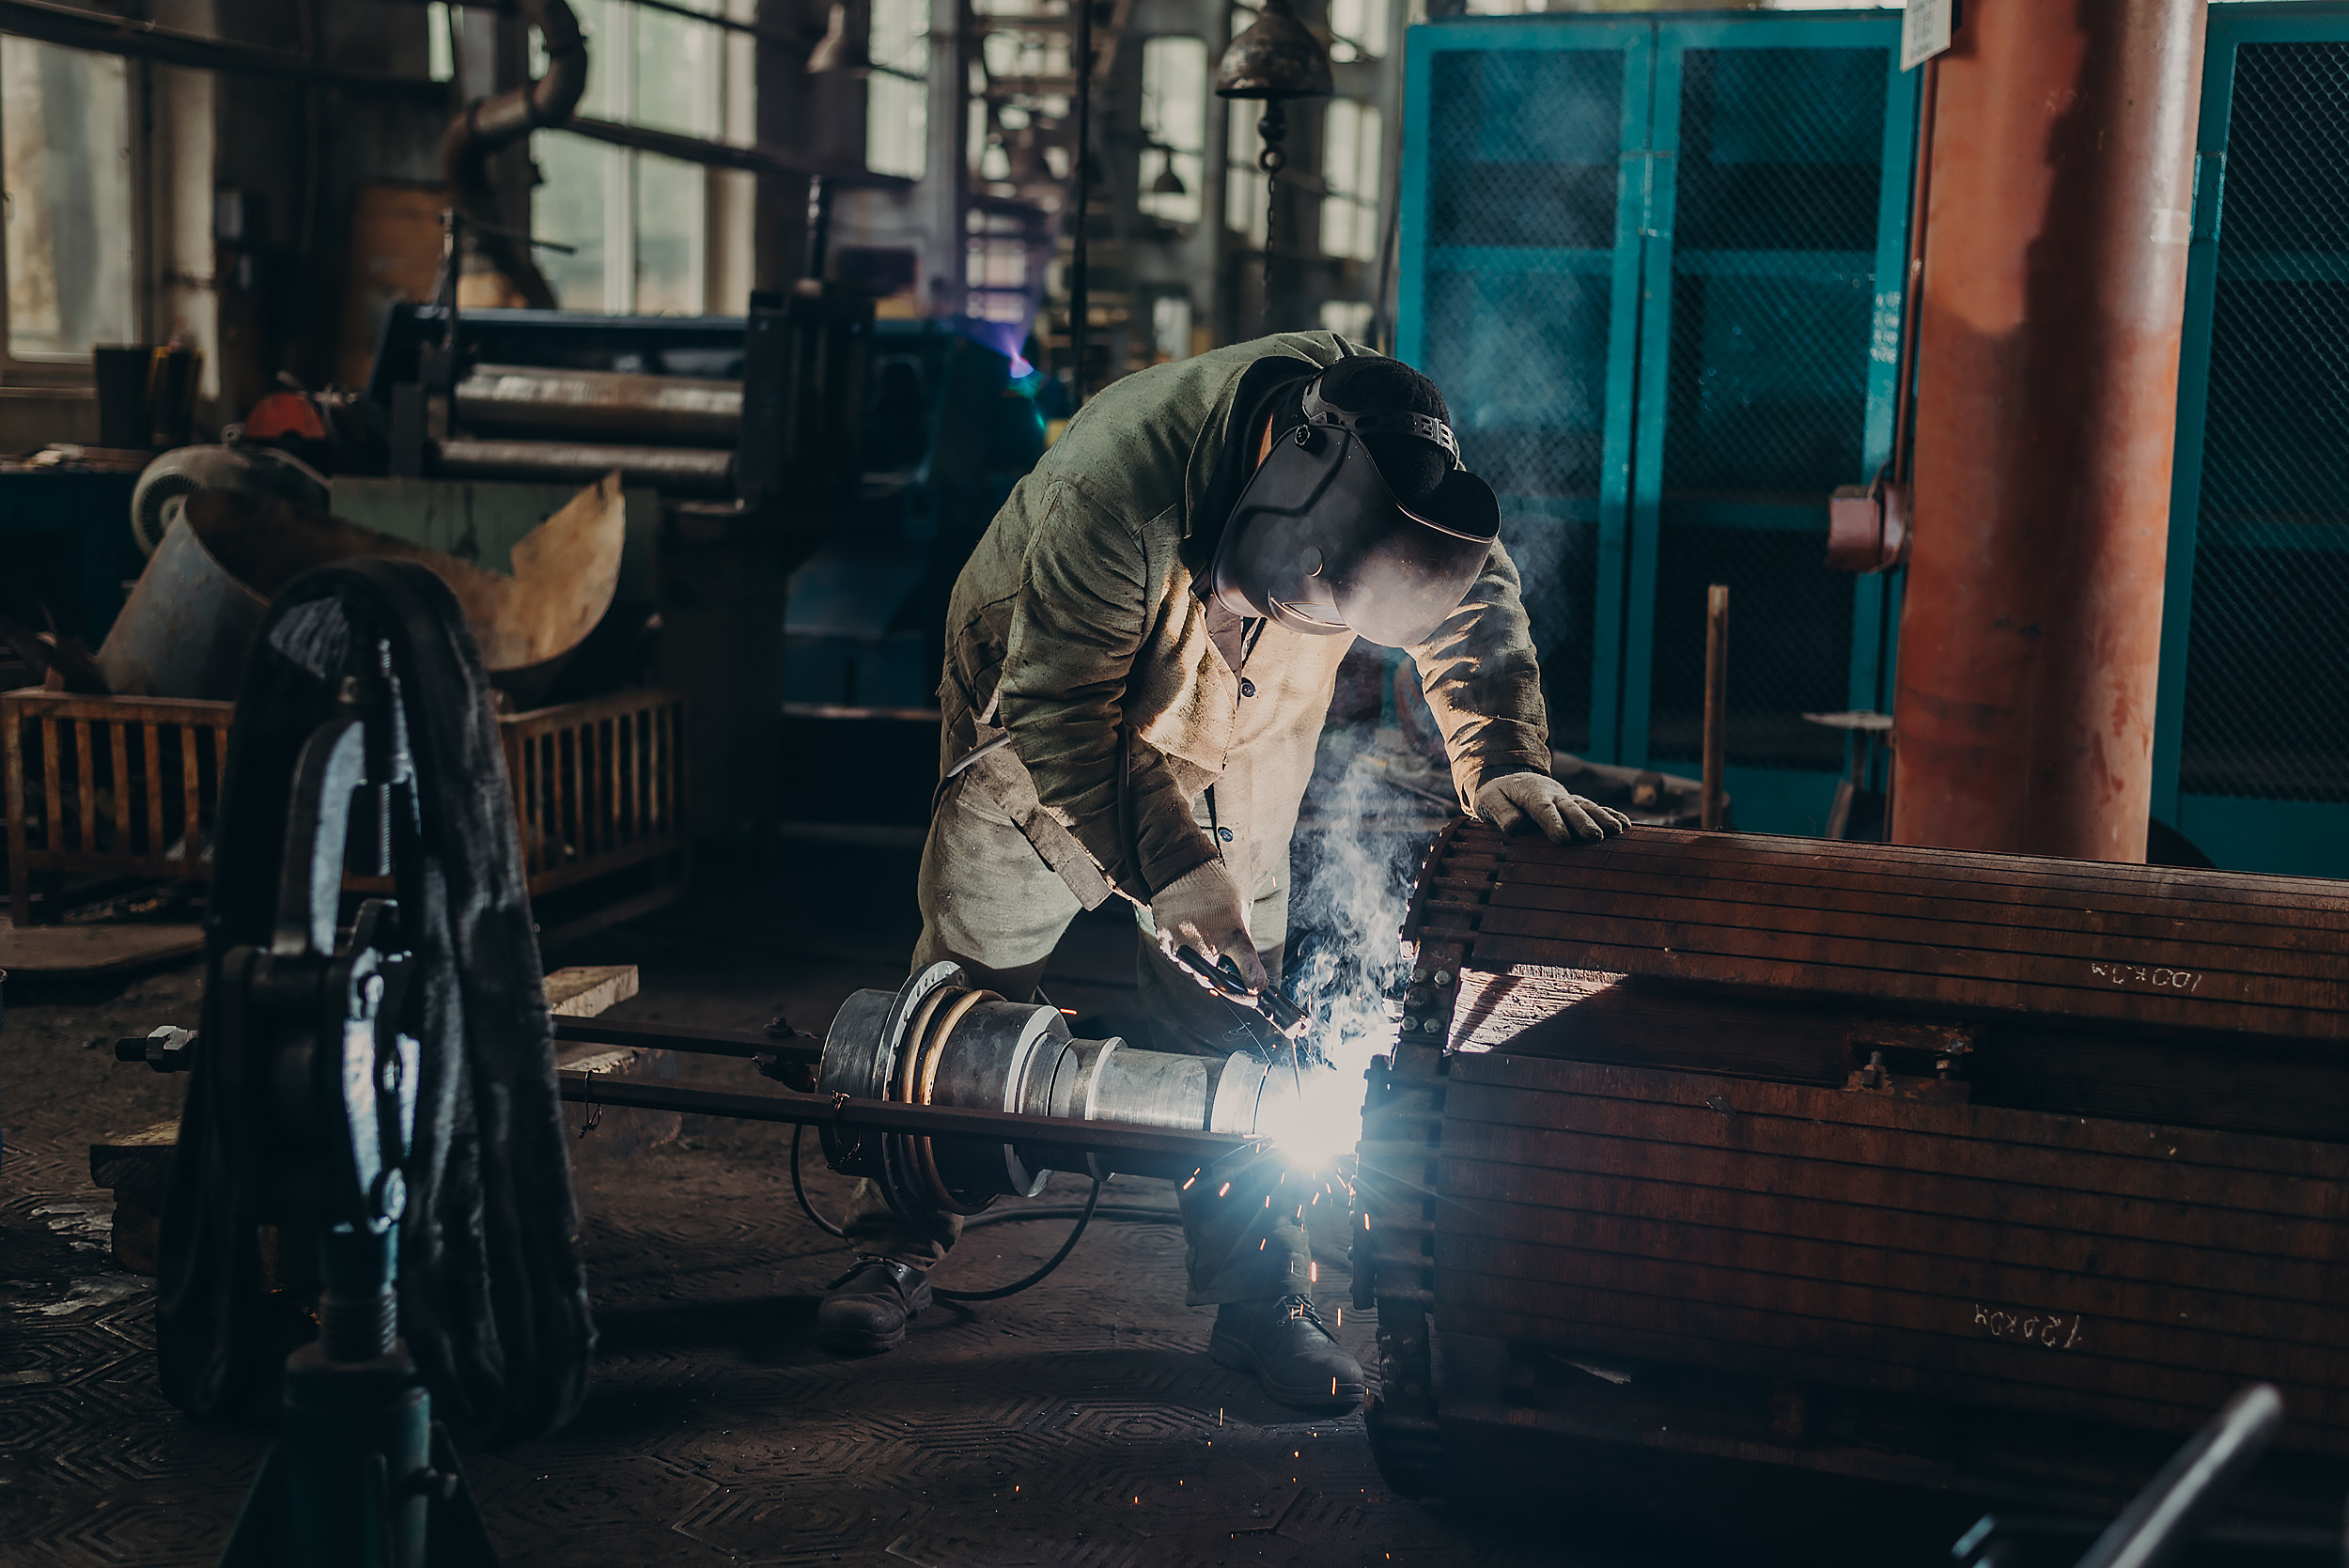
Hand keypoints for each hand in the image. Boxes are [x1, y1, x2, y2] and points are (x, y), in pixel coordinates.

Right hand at [1150, 860, 1270, 990]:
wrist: (1180, 870)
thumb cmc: (1215, 888)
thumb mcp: (1239, 912)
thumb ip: (1241, 940)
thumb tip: (1243, 964)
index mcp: (1234, 935)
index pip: (1251, 975)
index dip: (1255, 987)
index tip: (1256, 991)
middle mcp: (1209, 947)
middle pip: (1218, 979)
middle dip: (1223, 973)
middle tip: (1224, 957)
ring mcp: (1185, 948)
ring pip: (1197, 972)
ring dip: (1203, 963)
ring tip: (1203, 934)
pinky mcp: (1167, 945)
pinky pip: (1180, 961)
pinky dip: (1186, 954)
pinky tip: (1189, 934)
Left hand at [1475, 772, 1630, 843]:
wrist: (1510, 780)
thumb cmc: (1497, 795)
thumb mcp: (1489, 801)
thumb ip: (1501, 813)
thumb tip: (1515, 828)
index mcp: (1530, 795)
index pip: (1542, 809)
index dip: (1553, 822)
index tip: (1563, 839)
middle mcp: (1553, 795)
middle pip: (1569, 807)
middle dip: (1583, 821)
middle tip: (1595, 837)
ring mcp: (1567, 798)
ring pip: (1586, 806)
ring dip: (1602, 817)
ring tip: (1618, 831)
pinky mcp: (1575, 803)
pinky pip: (1595, 807)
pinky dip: (1610, 814)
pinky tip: (1625, 825)